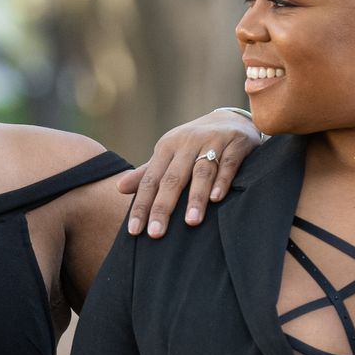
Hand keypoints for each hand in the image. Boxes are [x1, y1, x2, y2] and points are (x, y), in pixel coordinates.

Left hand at [117, 107, 258, 236]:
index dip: (141, 205)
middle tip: (156, 233)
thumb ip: (147, 173)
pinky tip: (217, 199)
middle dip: (163, 207)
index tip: (134, 230)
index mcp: (167, 147)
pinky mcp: (236, 144)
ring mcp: (212, 142)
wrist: (232, 120)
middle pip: (172, 178)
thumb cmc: (194, 144)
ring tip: (190, 222)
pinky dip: (222, 181)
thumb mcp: (169, 154)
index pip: (150, 180)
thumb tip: (118, 187)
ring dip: (195, 197)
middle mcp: (187, 143)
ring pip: (201, 172)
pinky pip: (228, 164)